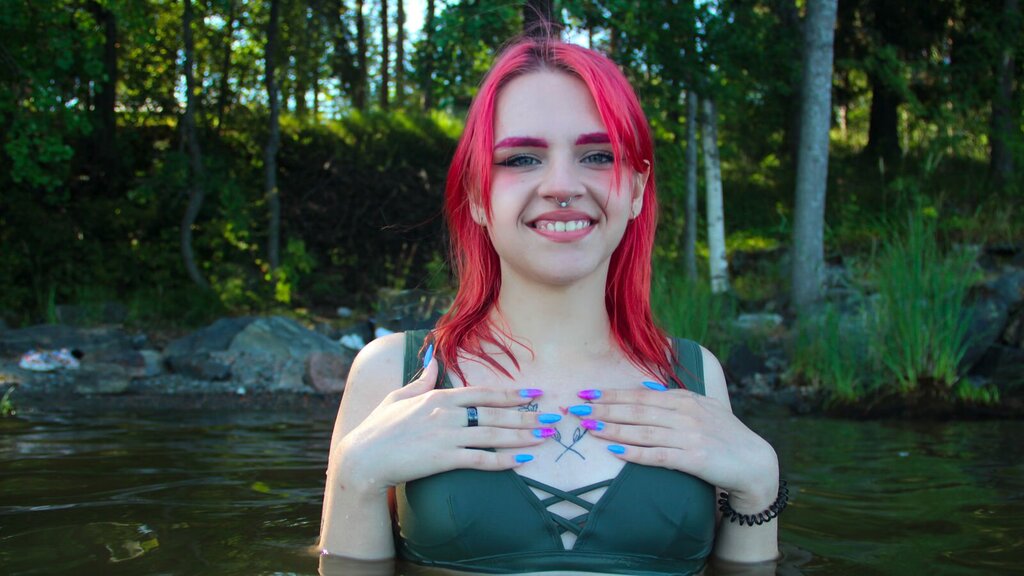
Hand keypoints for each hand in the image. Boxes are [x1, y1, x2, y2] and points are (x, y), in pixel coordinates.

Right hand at [333, 358, 545, 494]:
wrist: (363, 458)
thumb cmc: (378, 427)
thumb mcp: (398, 396)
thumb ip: (421, 379)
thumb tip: (433, 358)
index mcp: (438, 397)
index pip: (483, 393)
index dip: (511, 394)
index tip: (533, 394)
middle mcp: (446, 414)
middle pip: (495, 414)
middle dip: (527, 415)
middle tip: (552, 418)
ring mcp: (446, 436)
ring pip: (493, 435)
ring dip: (523, 436)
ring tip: (545, 437)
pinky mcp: (443, 459)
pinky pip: (480, 459)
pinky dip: (503, 460)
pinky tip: (521, 461)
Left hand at [577, 387, 778, 510]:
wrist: (755, 463)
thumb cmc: (724, 435)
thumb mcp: (702, 408)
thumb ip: (674, 398)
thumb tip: (644, 387)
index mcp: (685, 399)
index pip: (640, 395)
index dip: (611, 394)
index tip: (587, 393)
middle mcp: (685, 414)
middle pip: (636, 410)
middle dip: (604, 409)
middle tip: (577, 408)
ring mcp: (689, 435)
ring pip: (642, 431)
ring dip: (612, 429)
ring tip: (588, 427)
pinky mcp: (694, 458)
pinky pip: (658, 455)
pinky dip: (635, 452)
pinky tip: (616, 452)